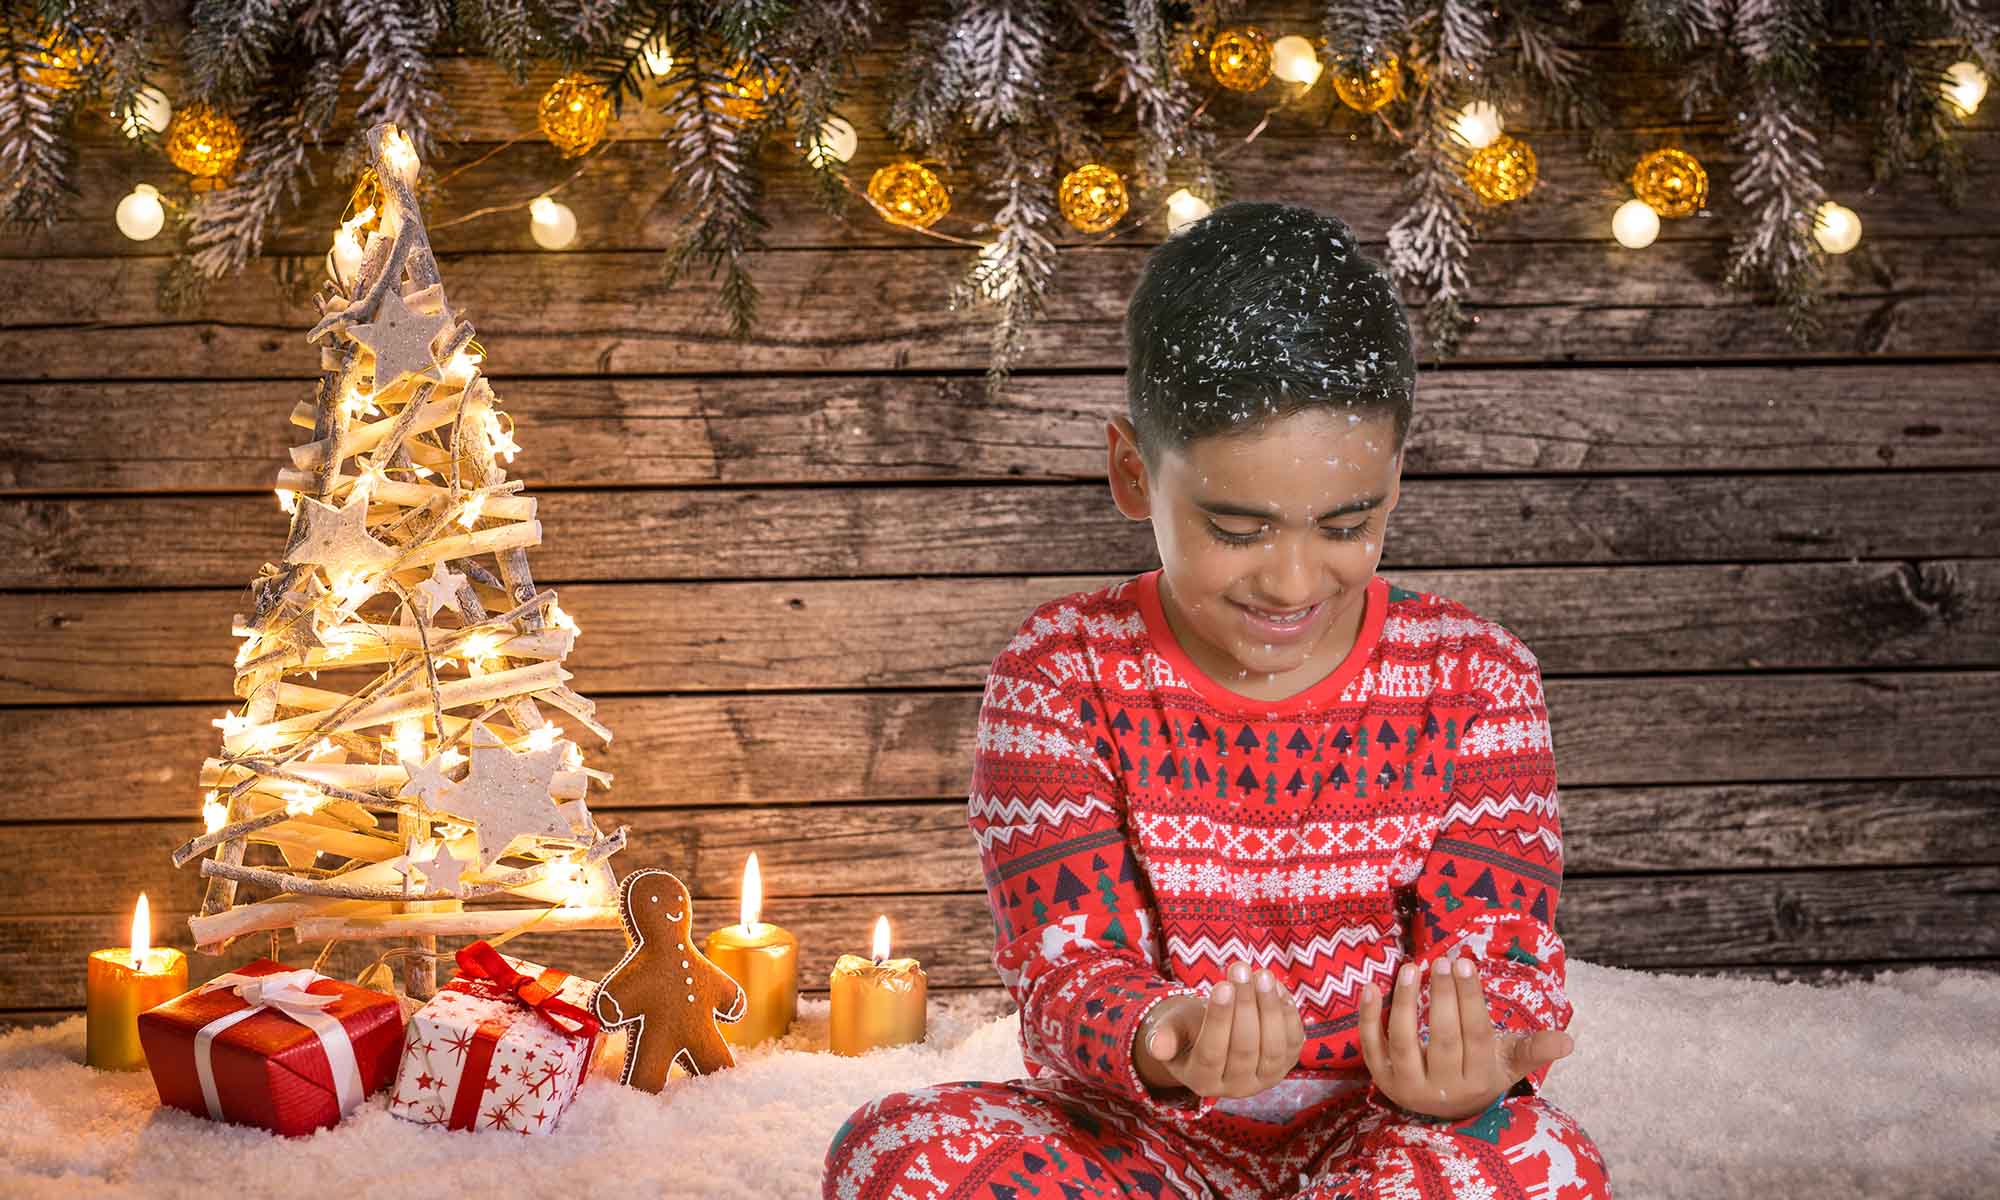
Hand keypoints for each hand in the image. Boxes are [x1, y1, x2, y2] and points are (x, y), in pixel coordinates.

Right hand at [1134, 961, 1304, 1099]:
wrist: (1212, 1036)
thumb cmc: (1187, 1028)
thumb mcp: (1171, 1028)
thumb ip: (1164, 1036)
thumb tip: (1156, 1047)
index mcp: (1202, 1081)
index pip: (1212, 1053)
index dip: (1218, 1020)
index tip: (1222, 986)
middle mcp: (1236, 1088)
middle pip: (1244, 1049)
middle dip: (1245, 1006)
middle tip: (1240, 969)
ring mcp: (1265, 1079)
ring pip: (1274, 1048)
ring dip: (1270, 1008)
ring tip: (1262, 974)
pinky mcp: (1287, 1065)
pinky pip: (1294, 1042)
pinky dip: (1288, 1013)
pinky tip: (1275, 987)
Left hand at [1357, 951, 1575, 1121]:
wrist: (1447, 1109)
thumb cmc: (1482, 1072)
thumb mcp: (1510, 1063)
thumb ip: (1536, 1049)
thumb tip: (1570, 1041)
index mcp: (1479, 1080)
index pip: (1475, 1034)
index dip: (1469, 997)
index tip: (1464, 962)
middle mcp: (1443, 1088)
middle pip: (1441, 1037)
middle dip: (1441, 995)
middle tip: (1440, 959)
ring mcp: (1408, 1086)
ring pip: (1403, 1041)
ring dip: (1404, 1002)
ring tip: (1410, 968)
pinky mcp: (1381, 1079)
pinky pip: (1370, 1047)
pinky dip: (1368, 1017)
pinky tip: (1371, 986)